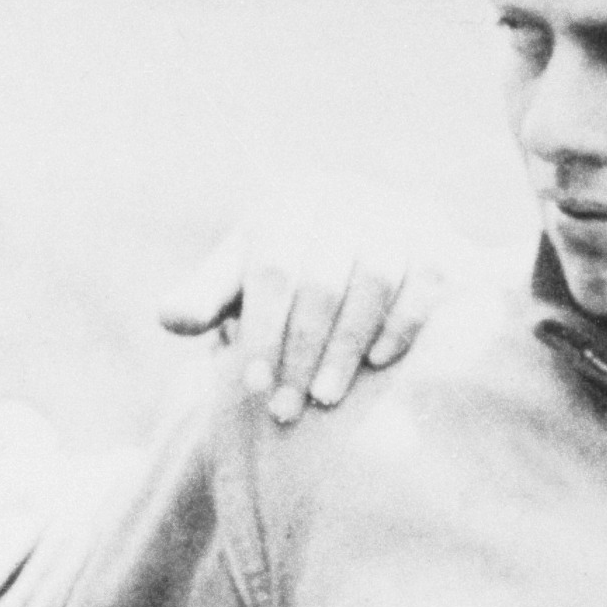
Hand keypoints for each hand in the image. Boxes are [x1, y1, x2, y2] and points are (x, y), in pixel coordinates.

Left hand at [155, 176, 471, 424]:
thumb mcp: (241, 283)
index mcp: (288, 202)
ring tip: (326, 397)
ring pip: (374, 278)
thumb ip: (206, 299)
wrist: (364, 251)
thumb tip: (170, 319)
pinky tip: (378, 364)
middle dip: (302, 350)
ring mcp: (394, 211)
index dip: (263, 330)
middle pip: (321, 278)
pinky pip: (424, 279)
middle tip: (287, 410)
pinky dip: (402, 323)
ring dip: (348, 344)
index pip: (273, 267)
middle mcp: (343, 195)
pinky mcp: (436, 235)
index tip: (255, 387)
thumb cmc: (289, 276)